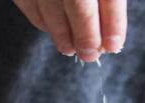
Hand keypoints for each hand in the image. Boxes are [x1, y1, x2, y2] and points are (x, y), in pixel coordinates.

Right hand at [12, 0, 126, 61]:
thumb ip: (107, 2)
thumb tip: (109, 36)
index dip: (113, 24)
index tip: (114, 45)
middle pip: (79, 5)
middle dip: (87, 36)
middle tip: (91, 55)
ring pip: (52, 9)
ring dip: (64, 35)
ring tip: (72, 48)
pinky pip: (30, 6)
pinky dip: (43, 22)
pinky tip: (53, 29)